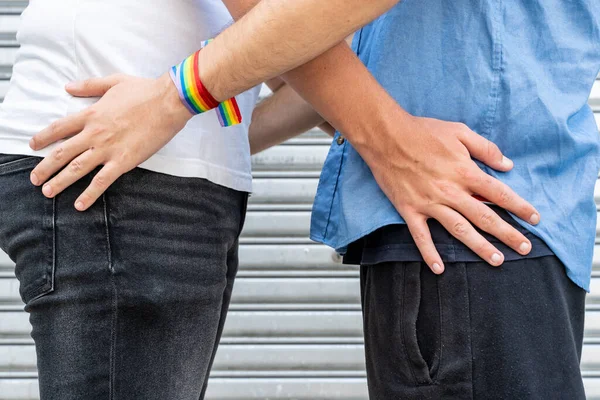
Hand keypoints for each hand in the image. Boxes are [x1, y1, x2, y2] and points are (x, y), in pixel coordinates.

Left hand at [29, 73, 191, 210]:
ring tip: (47, 192)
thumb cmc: (145, 91)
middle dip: (45, 167)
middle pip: (62, 152)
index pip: (60, 128)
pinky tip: (79, 204)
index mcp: (91, 114)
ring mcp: (108, 149)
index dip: (43, 137)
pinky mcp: (123, 161)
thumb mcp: (114, 82)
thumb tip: (68, 87)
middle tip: (34, 178)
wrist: (168, 103)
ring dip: (59, 182)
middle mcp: (94, 133)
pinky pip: (102, 181)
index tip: (33, 145)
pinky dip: (89, 194)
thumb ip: (89, 86)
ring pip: (76, 168)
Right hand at [360, 114, 539, 272]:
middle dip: (508, 234)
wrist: (386, 136)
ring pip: (459, 230)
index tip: (534, 219)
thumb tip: (507, 165)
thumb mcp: (459, 131)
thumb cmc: (422, 131)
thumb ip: (485, 148)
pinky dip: (429, 253)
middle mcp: (451, 191)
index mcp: (465, 172)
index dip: (519, 207)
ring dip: (479, 247)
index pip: (499, 194)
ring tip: (497, 260)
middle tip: (525, 249)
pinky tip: (439, 268)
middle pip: (485, 217)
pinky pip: (421, 236)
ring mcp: (429, 203)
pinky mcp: (410, 210)